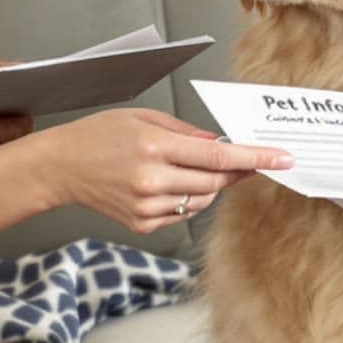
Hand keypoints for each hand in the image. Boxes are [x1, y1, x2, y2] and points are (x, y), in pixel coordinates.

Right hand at [24, 108, 292, 236]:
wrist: (61, 167)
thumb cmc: (98, 135)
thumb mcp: (144, 118)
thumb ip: (187, 132)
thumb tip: (220, 146)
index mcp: (155, 147)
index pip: (220, 158)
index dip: (256, 159)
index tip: (282, 159)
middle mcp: (153, 180)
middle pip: (216, 183)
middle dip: (234, 173)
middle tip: (243, 162)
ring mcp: (147, 206)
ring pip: (201, 200)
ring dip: (208, 186)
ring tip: (185, 168)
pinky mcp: (142, 224)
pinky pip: (181, 213)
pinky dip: (185, 199)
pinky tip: (166, 184)